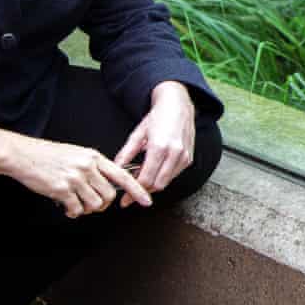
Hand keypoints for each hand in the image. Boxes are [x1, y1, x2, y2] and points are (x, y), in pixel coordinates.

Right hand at [0, 126, 151, 217]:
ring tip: (76, 203)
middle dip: (103, 205)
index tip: (146, 200)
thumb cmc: (48, 155)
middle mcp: (87, 166)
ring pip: (95, 204)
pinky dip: (73, 212)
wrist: (23, 155)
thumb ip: (93, 167)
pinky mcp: (62, 189)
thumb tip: (107, 185)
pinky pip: (77, 209)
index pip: (122, 175)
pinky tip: (66, 206)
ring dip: (87, 209)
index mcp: (93, 156)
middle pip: (109, 195)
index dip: (137, 190)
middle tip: (92, 204)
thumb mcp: (76, 154)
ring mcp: (75, 178)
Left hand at [114, 81, 194, 207]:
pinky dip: (163, 177)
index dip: (134, 192)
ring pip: (166, 182)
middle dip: (143, 190)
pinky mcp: (189, 158)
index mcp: (159, 146)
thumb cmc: (158, 117)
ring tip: (142, 175)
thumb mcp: (138, 133)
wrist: (178, 105)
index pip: (146, 179)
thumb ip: (126, 153)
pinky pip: (173, 175)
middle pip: (157, 185)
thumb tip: (115, 169)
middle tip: (132, 188)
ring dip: (153, 183)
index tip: (125, 200)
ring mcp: (184, 156)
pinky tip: (155, 169)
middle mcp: (174, 153)